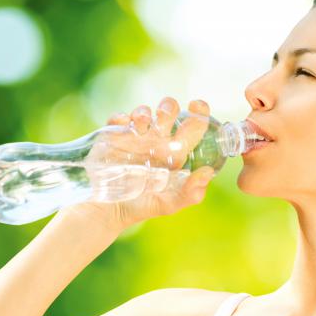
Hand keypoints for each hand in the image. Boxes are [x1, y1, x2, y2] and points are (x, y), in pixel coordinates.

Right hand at [59, 97, 214, 233]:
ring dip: (144, 112)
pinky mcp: (114, 137)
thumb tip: (208, 173)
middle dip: (168, 107)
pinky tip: (124, 126)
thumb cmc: (142, 206)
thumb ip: (190, 192)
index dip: (198, 112)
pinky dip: (122, 118)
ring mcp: (135, 138)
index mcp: (174, 153)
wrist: (107, 211)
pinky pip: (119, 119)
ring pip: (144, 112)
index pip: (192, 126)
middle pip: (168, 111)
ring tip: (142, 124)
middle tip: (164, 116)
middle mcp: (157, 141)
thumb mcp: (169, 204)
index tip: (197, 105)